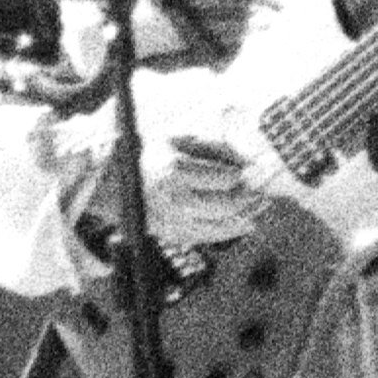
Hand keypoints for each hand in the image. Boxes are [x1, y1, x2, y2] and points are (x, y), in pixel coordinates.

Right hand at [84, 131, 263, 255]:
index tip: (252, 171)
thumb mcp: (181, 140)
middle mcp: (174, 199)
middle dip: (248, 199)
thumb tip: (247, 162)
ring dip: (246, 218)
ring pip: (220, 226)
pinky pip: (208, 237)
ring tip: (259, 209)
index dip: (242, 175)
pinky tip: (243, 223)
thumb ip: (215, 147)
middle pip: (225, 205)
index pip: (223, 178)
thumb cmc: (154, 154)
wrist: (116, 182)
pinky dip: (229, 231)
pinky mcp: (172, 234)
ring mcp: (173, 220)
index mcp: (175, 170)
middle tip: (262, 193)